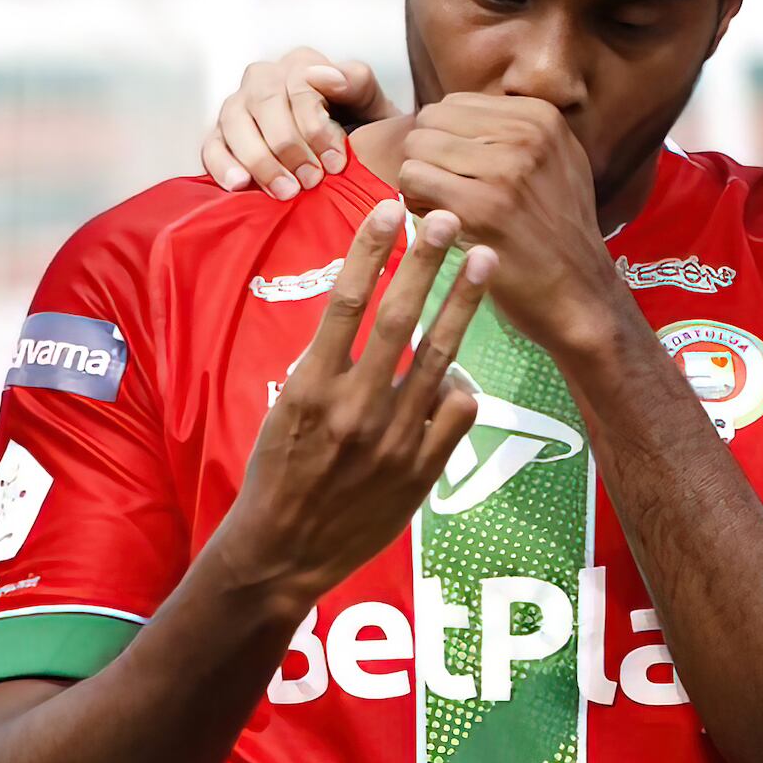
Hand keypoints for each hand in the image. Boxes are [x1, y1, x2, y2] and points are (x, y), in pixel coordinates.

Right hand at [200, 47, 394, 198]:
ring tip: (285, 192)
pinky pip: (211, 146)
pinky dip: (222, 165)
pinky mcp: (220, 136)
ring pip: (235, 122)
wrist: (346, 155)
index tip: (335, 163)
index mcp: (300, 64)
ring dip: (260, 159)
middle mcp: (264, 79)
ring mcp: (238, 106)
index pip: (299, 85)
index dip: (316, 126)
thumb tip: (326, 76)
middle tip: (310, 181)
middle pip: (265, 102)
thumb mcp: (370, 104)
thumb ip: (357, 82)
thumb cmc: (359, 128)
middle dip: (288, 145)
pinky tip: (240, 185)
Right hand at [213, 201, 492, 607]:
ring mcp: (391, 441)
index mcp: (310, 387)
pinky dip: (460, 387)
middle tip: (450, 218)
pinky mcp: (419, 472)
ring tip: (483, 262)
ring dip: (463, 305)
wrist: (284, 552)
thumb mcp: (285, 408)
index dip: (370, 252)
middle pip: (399, 320)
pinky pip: (455, 413)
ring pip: (438, 358)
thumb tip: (365, 313)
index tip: (389, 210)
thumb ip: (325, 364)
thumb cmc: (279, 473)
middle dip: (427, 264)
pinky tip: (458, 374)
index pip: (345, 303)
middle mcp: (352, 409)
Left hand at [394, 94, 626, 358]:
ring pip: (416, 147)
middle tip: (445, 193)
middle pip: (430, 120)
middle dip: (427, 156)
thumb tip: (446, 115)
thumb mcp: (556, 163)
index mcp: (540, 117)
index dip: (445, 140)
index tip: (462, 173)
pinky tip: (440, 225)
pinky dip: (414, 203)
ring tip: (444, 209)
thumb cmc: (558, 234)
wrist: (579, 294)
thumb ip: (511, 132)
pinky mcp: (482, 207)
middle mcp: (526, 134)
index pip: (453, 103)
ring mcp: (505, 169)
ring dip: (418, 180)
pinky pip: (412, 180)